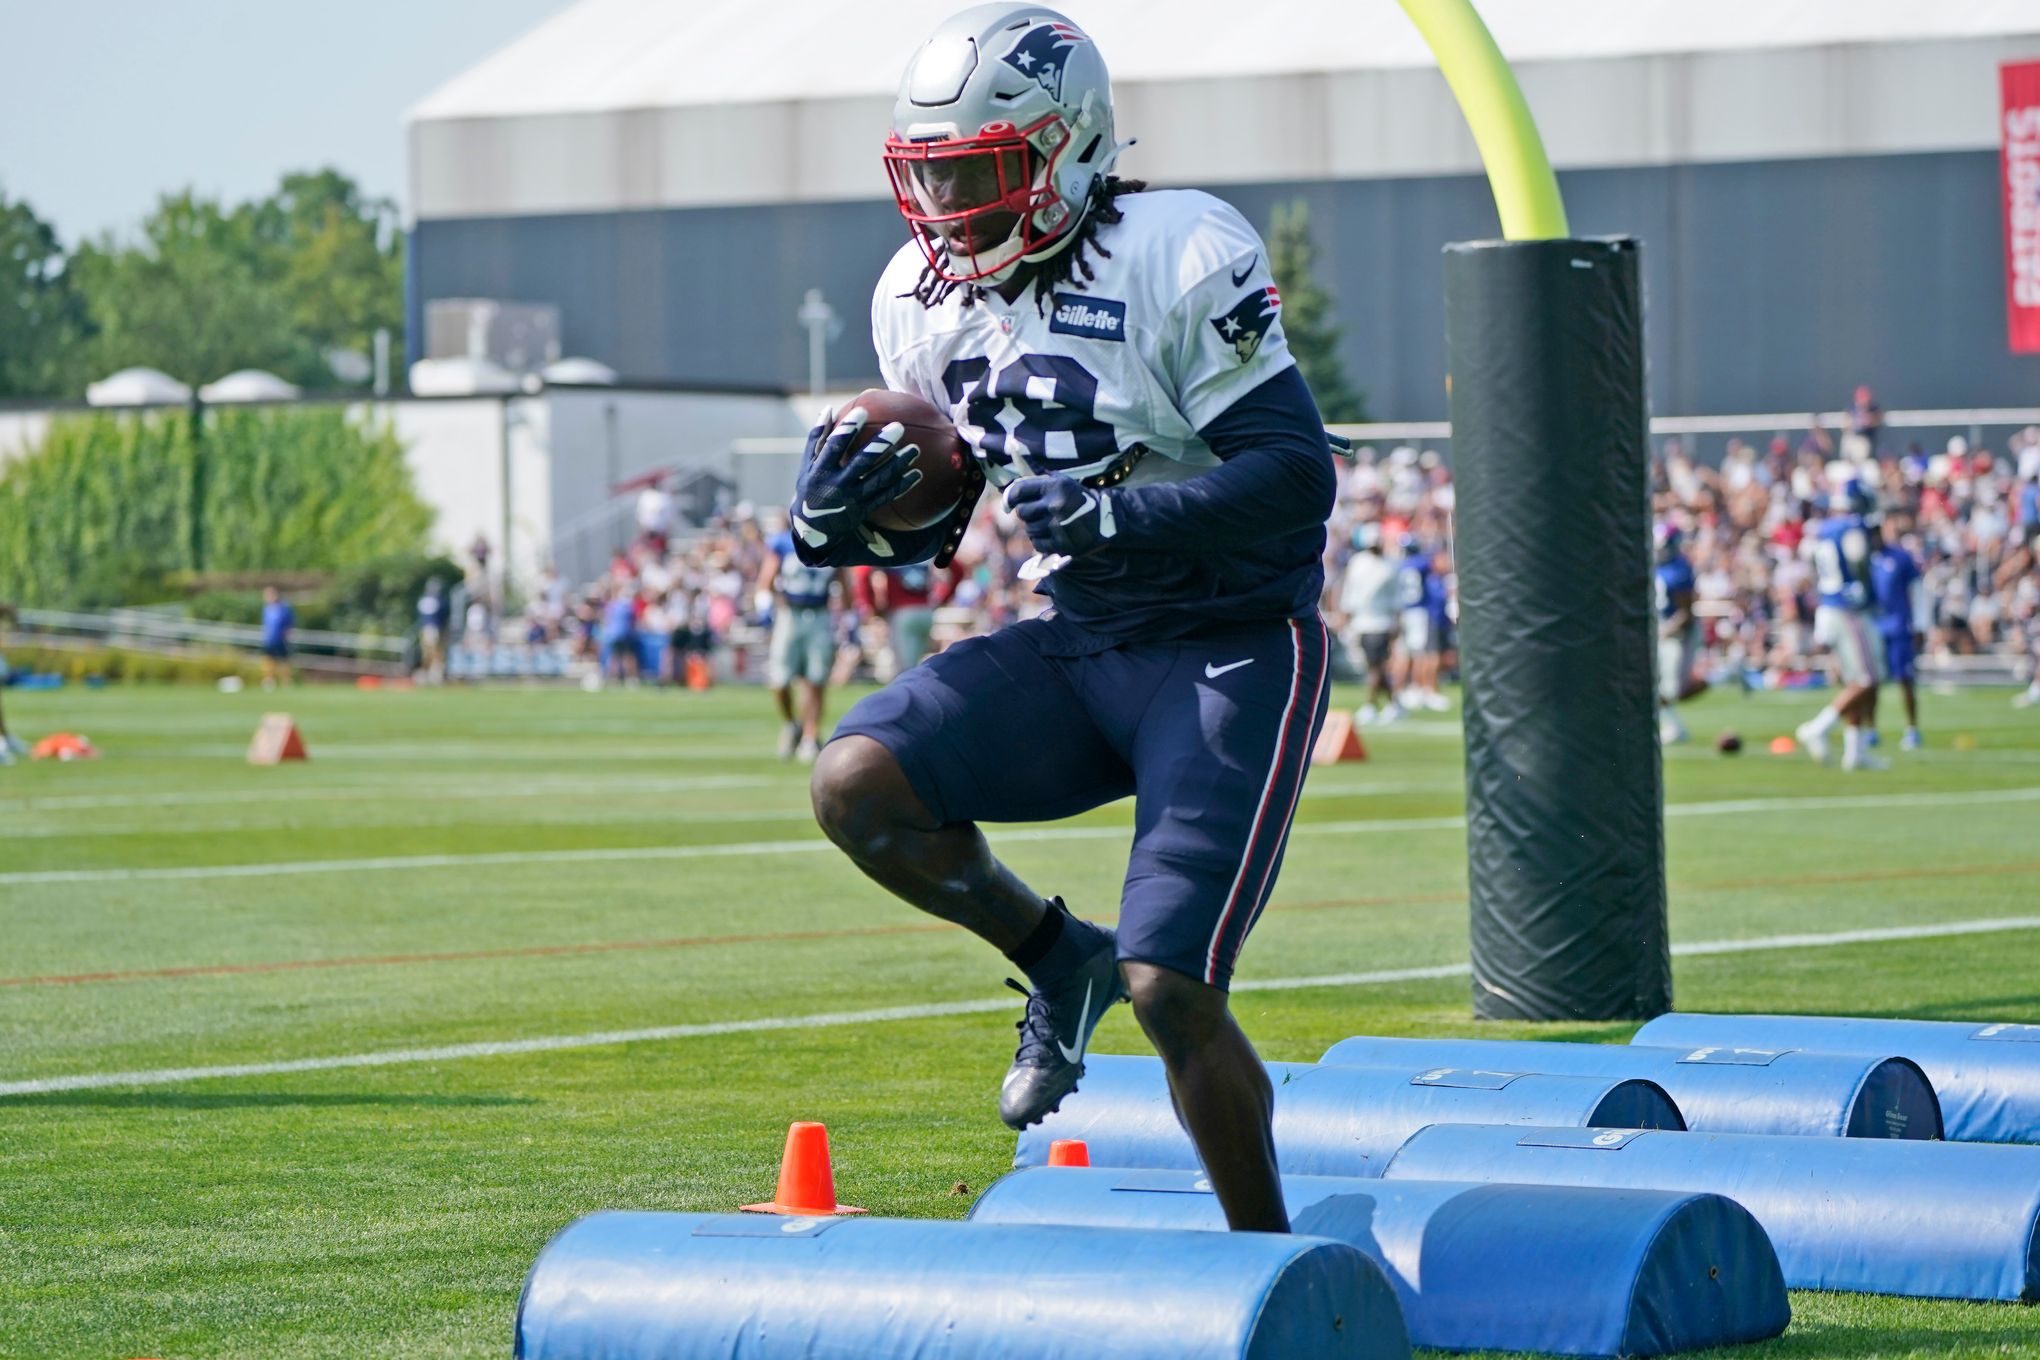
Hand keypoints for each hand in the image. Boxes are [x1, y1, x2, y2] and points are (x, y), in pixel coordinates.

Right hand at [790, 406, 922, 555]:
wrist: (813, 527)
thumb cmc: (811, 486)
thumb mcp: (807, 464)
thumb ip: (817, 437)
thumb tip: (828, 408)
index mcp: (821, 470)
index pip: (835, 445)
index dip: (848, 428)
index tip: (863, 410)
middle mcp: (836, 485)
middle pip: (862, 462)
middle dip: (881, 444)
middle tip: (899, 427)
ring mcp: (851, 500)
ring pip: (879, 480)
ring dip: (898, 464)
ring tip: (915, 449)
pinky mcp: (863, 511)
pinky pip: (885, 497)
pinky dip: (902, 486)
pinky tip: (917, 474)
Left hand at [1004, 474, 1117, 558]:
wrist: (1105, 519)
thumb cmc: (1078, 498)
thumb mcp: (1062, 482)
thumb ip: (1037, 481)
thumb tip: (1010, 487)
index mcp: (1055, 486)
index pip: (1019, 491)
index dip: (1010, 497)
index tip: (1009, 503)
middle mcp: (1056, 505)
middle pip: (1022, 512)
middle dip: (1027, 513)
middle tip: (1038, 512)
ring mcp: (1059, 526)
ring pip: (1029, 529)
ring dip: (1035, 528)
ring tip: (1049, 524)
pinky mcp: (1062, 544)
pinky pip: (1037, 544)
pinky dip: (1041, 541)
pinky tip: (1052, 535)